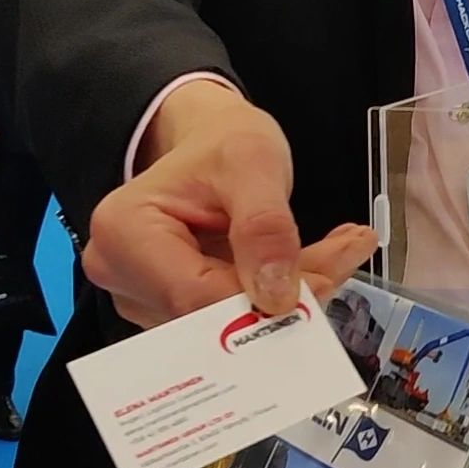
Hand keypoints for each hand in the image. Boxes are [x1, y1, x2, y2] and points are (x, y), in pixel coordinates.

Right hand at [85, 83, 377, 329]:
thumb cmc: (221, 143)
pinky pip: (237, 319)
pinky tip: (319, 262)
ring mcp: (148, 299)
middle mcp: (124, 276)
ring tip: (339, 251)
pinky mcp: (178, 311)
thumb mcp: (252, 163)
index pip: (193, 297)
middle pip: (211, 318)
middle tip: (344, 258)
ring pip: (231, 325)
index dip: (259, 303)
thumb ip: (265, 225)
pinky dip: (284, 293)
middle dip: (285, 298)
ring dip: (294, 295)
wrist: (213, 142)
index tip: (321, 281)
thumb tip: (277, 295)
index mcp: (125, 233)